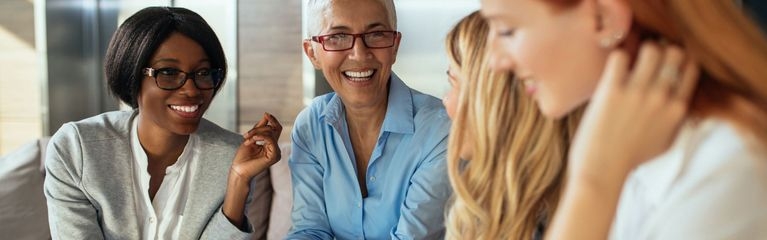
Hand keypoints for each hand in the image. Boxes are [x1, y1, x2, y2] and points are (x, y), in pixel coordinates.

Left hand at [230, 112, 282, 182]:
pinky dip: (261, 137)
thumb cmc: (243, 157)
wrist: (238, 170)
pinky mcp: (274, 156)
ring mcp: (276, 153)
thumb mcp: (251, 138)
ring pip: (271, 133)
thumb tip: (267, 115)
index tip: (266, 114)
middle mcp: (275, 149)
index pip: (276, 129)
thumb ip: (259, 128)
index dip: (273, 120)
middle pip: (273, 129)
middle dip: (259, 128)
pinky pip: (271, 140)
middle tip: (246, 134)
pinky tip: (253, 140)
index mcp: (271, 145)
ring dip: (256, 133)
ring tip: (246, 139)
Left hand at [569, 42, 699, 182]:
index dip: (679, 61)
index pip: (691, 68)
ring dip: (640, 51)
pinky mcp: (612, 91)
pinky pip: (619, 57)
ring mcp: (637, 92)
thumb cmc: (631, 158)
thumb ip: (676, 120)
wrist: (602, 170)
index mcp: (677, 109)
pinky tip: (612, 71)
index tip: (665, 65)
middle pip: (674, 53)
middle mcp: (661, 98)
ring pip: (651, 49)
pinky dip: (617, 58)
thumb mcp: (665, 142)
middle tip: (647, 60)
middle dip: (662, 51)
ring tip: (630, 63)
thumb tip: (679, 103)